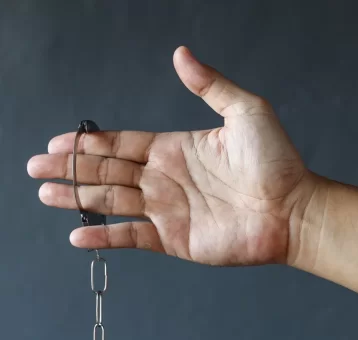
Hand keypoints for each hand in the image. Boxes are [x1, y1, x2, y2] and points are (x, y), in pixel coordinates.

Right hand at [27, 46, 319, 265]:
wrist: (293, 210)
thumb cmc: (277, 163)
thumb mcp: (245, 112)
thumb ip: (210, 85)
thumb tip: (181, 54)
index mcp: (175, 149)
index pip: (121, 143)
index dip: (88, 142)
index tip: (58, 140)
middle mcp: (166, 179)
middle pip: (107, 171)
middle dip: (71, 168)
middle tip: (35, 167)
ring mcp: (169, 210)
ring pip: (111, 202)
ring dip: (77, 197)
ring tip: (45, 193)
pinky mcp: (175, 239)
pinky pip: (132, 237)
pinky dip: (105, 236)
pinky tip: (79, 235)